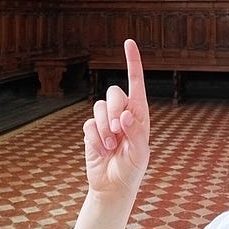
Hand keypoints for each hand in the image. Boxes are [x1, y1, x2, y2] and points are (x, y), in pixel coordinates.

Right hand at [82, 39, 150, 197]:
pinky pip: (88, 125)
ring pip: (98, 108)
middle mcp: (122, 112)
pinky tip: (101, 152)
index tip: (129, 42)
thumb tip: (126, 115)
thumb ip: (135, 132)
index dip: (133, 62)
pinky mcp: (91, 130)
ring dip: (104, 129)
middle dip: (114, 111)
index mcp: (139, 113)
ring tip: (111, 147)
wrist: (113, 186)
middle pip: (113, 93)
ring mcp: (105, 121)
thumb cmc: (132, 169)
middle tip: (118, 131)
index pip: (136, 82)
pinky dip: (95, 139)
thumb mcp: (140, 153)